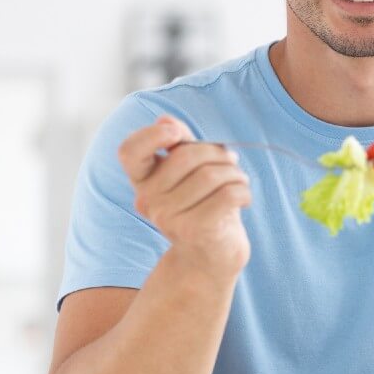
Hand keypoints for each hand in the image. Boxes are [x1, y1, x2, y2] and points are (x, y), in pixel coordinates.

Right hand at [118, 115, 251, 274]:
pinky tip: (244, 198)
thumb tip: (165, 120)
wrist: (211, 253)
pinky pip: (227, 195)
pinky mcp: (193, 230)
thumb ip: (179, 145)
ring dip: (235, 173)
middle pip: (187, 156)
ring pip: (211, 175)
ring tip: (239, 181)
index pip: (129, 151)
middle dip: (217, 154)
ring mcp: (167, 217)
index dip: (151, 135)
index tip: (177, 133)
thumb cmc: (203, 203)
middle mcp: (147, 199)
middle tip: (230, 162)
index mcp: (142, 180)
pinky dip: (243, 191)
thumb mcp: (190, 172)